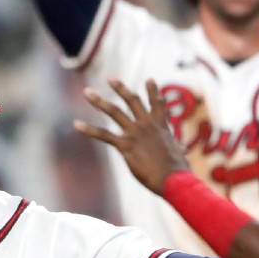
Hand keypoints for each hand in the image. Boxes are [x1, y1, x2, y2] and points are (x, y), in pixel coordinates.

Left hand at [75, 78, 190, 194]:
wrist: (174, 179)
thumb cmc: (179, 172)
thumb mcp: (179, 156)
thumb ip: (177, 149)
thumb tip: (181, 151)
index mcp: (162, 127)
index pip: (157, 105)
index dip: (153, 91)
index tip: (149, 79)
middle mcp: (147, 125)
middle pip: (132, 100)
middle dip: (120, 88)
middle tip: (110, 79)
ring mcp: (135, 133)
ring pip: (114, 111)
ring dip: (99, 101)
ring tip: (86, 92)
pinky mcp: (126, 145)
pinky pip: (103, 135)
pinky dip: (89, 129)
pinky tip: (76, 124)